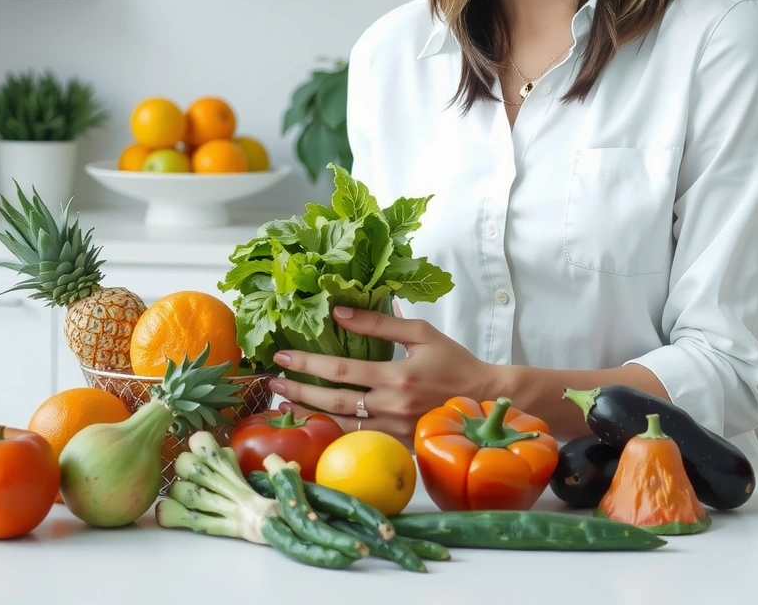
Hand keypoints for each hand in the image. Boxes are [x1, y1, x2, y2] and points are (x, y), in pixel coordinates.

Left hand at [267, 306, 494, 445]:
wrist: (484, 400)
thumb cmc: (454, 362)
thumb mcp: (422, 334)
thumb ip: (380, 324)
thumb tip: (339, 312)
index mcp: (396, 377)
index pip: (341, 370)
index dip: (308, 364)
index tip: (282, 357)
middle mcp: (392, 407)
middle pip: (334, 402)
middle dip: (299, 391)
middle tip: (273, 383)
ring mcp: (394, 431)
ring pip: (341, 426)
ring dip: (310, 415)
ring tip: (285, 403)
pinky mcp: (398, 446)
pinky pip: (358, 441)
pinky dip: (333, 433)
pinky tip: (315, 424)